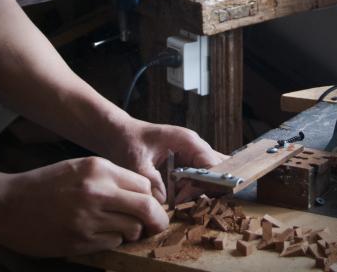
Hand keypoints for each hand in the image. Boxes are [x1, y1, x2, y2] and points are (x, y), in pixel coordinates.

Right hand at [0, 156, 168, 256]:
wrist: (6, 205)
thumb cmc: (44, 185)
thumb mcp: (79, 168)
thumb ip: (110, 178)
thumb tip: (143, 194)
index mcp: (98, 169)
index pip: (144, 185)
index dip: (151, 198)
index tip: (150, 206)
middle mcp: (97, 191)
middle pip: (147, 208)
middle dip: (156, 219)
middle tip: (155, 225)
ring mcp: (88, 218)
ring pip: (132, 229)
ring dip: (131, 231)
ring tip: (118, 228)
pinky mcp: (80, 240)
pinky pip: (112, 243)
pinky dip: (112, 241)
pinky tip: (97, 235)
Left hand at [109, 120, 226, 203]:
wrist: (121, 133)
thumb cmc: (129, 142)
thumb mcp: (136, 162)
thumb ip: (151, 181)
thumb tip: (163, 203)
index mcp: (188, 142)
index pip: (211, 165)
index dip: (203, 184)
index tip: (182, 199)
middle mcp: (195, 147)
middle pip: (215, 172)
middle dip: (203, 190)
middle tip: (181, 203)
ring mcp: (192, 155)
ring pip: (208, 177)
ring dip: (196, 191)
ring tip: (175, 201)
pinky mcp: (186, 164)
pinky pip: (197, 178)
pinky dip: (190, 190)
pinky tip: (176, 198)